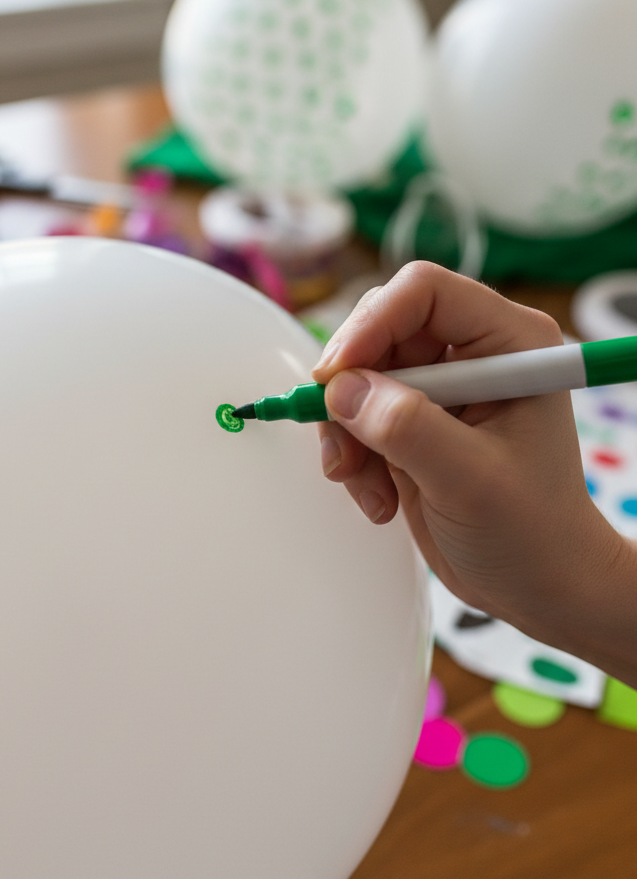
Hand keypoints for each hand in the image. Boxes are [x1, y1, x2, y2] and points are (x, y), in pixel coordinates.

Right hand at [311, 262, 636, 680]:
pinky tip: (380, 497)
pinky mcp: (415, 424)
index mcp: (509, 342)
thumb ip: (408, 428)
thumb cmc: (534, 532)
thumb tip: (344, 390)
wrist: (541, 586)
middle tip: (341, 436)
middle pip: (381, 328)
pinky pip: (356, 416)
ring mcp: (441, 389)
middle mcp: (474, 354)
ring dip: (347, 430)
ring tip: (364, 482)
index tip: (337, 374)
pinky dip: (353, 456)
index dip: (372, 323)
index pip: (423, 292)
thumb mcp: (470, 479)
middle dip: (352, 386)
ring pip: (359, 375)